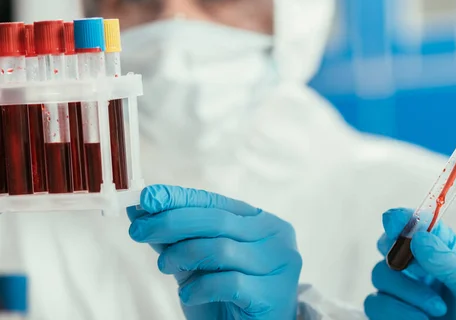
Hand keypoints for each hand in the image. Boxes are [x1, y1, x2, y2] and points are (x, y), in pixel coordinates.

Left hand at [127, 184, 301, 319]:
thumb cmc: (227, 296)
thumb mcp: (198, 262)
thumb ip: (176, 236)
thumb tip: (139, 209)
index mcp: (260, 221)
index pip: (216, 202)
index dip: (180, 198)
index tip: (147, 198)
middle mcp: (275, 237)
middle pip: (217, 221)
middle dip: (172, 222)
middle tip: (139, 230)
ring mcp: (278, 265)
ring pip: (221, 249)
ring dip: (182, 255)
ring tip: (164, 266)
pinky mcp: (272, 294)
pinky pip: (228, 283)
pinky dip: (200, 287)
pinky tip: (188, 293)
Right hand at [364, 208, 455, 319]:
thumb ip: (450, 263)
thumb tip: (420, 239)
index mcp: (442, 255)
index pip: (416, 226)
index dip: (401, 218)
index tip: (395, 223)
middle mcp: (419, 272)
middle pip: (389, 248)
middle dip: (398, 255)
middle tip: (416, 268)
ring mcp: (403, 296)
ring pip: (379, 276)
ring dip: (406, 291)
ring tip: (436, 309)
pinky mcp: (391, 317)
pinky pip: (374, 304)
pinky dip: (395, 311)